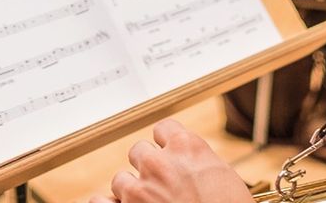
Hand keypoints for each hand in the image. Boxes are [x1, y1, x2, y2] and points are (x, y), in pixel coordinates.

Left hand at [94, 119, 251, 202]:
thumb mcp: (226, 178)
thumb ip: (200, 163)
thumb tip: (191, 167)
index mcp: (187, 147)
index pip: (163, 129)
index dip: (166, 145)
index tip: (171, 156)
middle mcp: (160, 163)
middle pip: (139, 151)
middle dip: (148, 168)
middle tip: (163, 186)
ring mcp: (140, 189)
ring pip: (121, 179)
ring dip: (132, 192)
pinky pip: (100, 202)